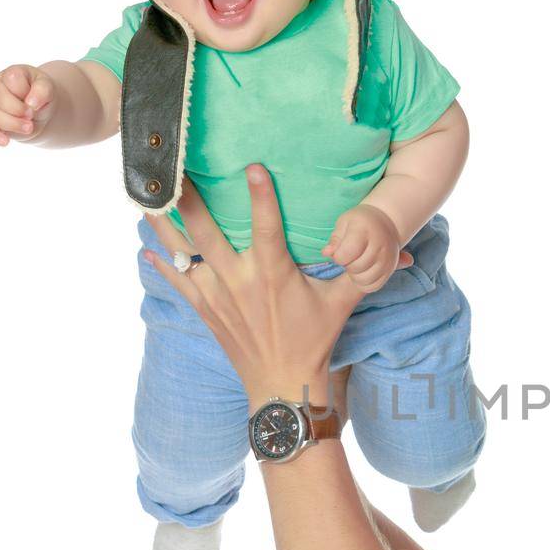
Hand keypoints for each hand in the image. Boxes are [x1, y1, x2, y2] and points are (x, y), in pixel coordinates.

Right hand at [0, 65, 55, 146]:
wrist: (39, 112)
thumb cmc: (40, 95)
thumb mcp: (47, 88)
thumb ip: (42, 90)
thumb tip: (31, 103)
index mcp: (11, 75)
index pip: (12, 79)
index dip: (23, 92)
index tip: (33, 102)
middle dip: (17, 110)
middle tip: (32, 116)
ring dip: (12, 124)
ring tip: (29, 128)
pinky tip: (6, 141)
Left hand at [144, 165, 411, 409]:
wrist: (282, 385)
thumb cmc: (315, 340)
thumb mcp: (342, 303)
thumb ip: (364, 272)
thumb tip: (405, 252)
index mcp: (274, 274)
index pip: (266, 225)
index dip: (261, 194)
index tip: (252, 164)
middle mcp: (239, 281)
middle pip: (206, 231)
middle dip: (188, 199)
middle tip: (174, 168)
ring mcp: (217, 295)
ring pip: (182, 252)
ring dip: (163, 224)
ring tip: (146, 196)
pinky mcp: (204, 310)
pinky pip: (176, 280)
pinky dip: (161, 262)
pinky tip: (145, 245)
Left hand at [322, 203, 402, 292]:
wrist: (387, 224)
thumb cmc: (360, 223)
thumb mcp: (344, 223)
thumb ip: (335, 240)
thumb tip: (326, 253)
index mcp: (365, 230)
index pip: (346, 253)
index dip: (337, 256)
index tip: (339, 251)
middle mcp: (380, 245)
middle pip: (355, 268)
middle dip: (346, 265)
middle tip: (348, 256)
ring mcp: (388, 259)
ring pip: (364, 280)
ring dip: (355, 276)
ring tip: (355, 264)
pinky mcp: (390, 270)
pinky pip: (374, 286)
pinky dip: (364, 283)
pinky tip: (362, 272)